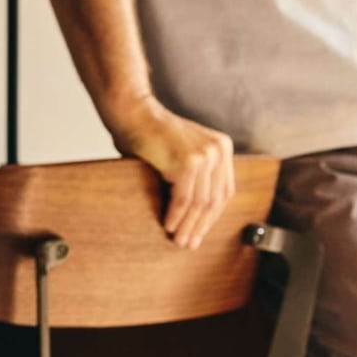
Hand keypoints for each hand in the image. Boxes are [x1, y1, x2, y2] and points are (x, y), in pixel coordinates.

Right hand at [106, 98, 234, 250]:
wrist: (133, 113)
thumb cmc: (150, 135)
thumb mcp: (181, 154)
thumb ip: (193, 176)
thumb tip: (194, 215)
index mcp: (222, 148)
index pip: (223, 191)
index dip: (212, 216)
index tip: (200, 232)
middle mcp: (218, 150)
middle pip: (215, 199)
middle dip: (202, 225)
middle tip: (190, 243)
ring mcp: (205, 156)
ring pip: (200, 203)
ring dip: (188, 225)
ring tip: (178, 240)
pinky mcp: (188, 163)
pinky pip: (184, 199)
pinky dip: (176, 216)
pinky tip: (168, 226)